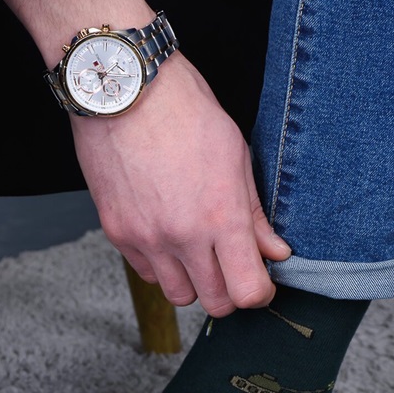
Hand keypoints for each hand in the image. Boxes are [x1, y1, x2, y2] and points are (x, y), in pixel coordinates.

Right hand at [0, 0, 290, 316]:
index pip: (247, 292)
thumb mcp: (236, 157)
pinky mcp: (118, 233)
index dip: (260, 294)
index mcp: (221, 218)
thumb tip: (275, 252)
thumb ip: (255, 215)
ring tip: (197, 251)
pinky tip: (168, 236)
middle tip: (232, 265)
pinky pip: (147, 273)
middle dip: (230, 291)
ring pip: (179, 295)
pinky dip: (162, 265)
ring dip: (194, 282)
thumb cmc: (184, 112)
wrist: (124, 90)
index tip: (262, 282)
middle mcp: (183, 237)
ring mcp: (147, 239)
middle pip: (215, 303)